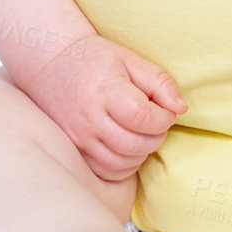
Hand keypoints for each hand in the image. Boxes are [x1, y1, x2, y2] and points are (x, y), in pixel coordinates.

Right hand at [23, 33, 186, 182]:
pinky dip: (124, 165)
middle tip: (156, 122)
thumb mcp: (130, 60)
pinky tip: (127, 147)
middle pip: (135, 144)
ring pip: (122, 162)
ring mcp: (78, 137)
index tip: (165, 111)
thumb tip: (180, 108)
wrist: (51, 65)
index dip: (163, 118)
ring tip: (142, 132)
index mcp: (105, 89)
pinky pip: (106, 172)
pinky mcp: (73, 150)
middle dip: (156, 136)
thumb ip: (159, 82)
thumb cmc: (95, 60)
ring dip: (142, 152)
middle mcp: (88, 117)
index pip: (142, 117)